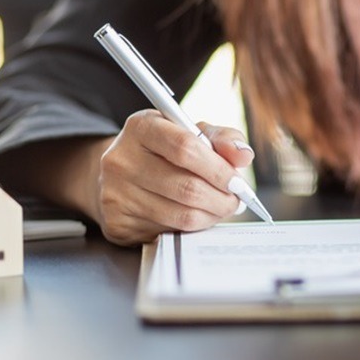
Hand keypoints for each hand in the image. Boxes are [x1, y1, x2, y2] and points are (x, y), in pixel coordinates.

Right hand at [91, 110, 255, 244]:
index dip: (219, 169)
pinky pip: (169, 232)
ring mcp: (115, 193)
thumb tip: (244, 155)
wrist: (120, 175)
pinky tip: (197, 217)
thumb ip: (222, 138)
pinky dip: (192, 228)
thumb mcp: (191, 133)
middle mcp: (121, 159)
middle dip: (222, 198)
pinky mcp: (117, 223)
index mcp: (141, 127)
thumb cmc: (164, 151)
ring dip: (212, 215)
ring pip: (181, 215)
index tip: (238, 182)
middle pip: (186, 187)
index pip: (185, 148)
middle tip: (236, 201)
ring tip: (221, 208)